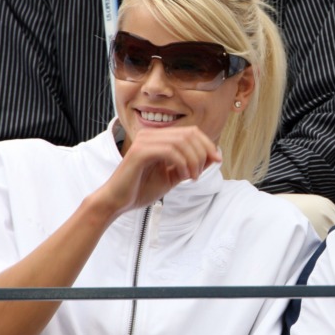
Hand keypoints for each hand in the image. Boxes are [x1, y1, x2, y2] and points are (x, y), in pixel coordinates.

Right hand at [97, 126, 221, 213]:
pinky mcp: (139, 152)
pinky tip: (185, 176)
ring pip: (181, 141)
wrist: (117, 202)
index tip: (217, 160)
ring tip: (193, 177)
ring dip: (194, 160)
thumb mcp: (173, 176)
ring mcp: (144, 141)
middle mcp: (151, 135)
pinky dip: (183, 163)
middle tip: (201, 172)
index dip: (208, 144)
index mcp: (159, 138)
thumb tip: (214, 156)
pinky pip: (170, 150)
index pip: (191, 132)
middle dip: (203, 152)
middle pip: (189, 133)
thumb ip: (191, 165)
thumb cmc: (141, 189)